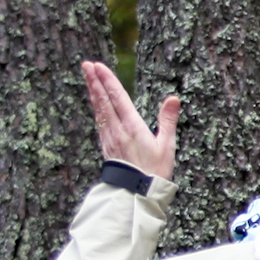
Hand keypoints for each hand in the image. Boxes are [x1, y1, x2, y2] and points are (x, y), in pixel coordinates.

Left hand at [79, 59, 181, 183]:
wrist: (137, 194)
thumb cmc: (155, 172)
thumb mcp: (166, 146)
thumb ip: (168, 120)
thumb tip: (173, 99)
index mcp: (132, 127)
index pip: (117, 98)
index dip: (107, 80)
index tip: (98, 66)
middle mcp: (117, 130)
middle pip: (103, 101)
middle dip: (94, 81)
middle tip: (86, 65)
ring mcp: (109, 138)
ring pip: (99, 110)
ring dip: (93, 92)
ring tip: (88, 78)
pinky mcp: (107, 146)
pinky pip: (99, 122)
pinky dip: (96, 108)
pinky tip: (95, 103)